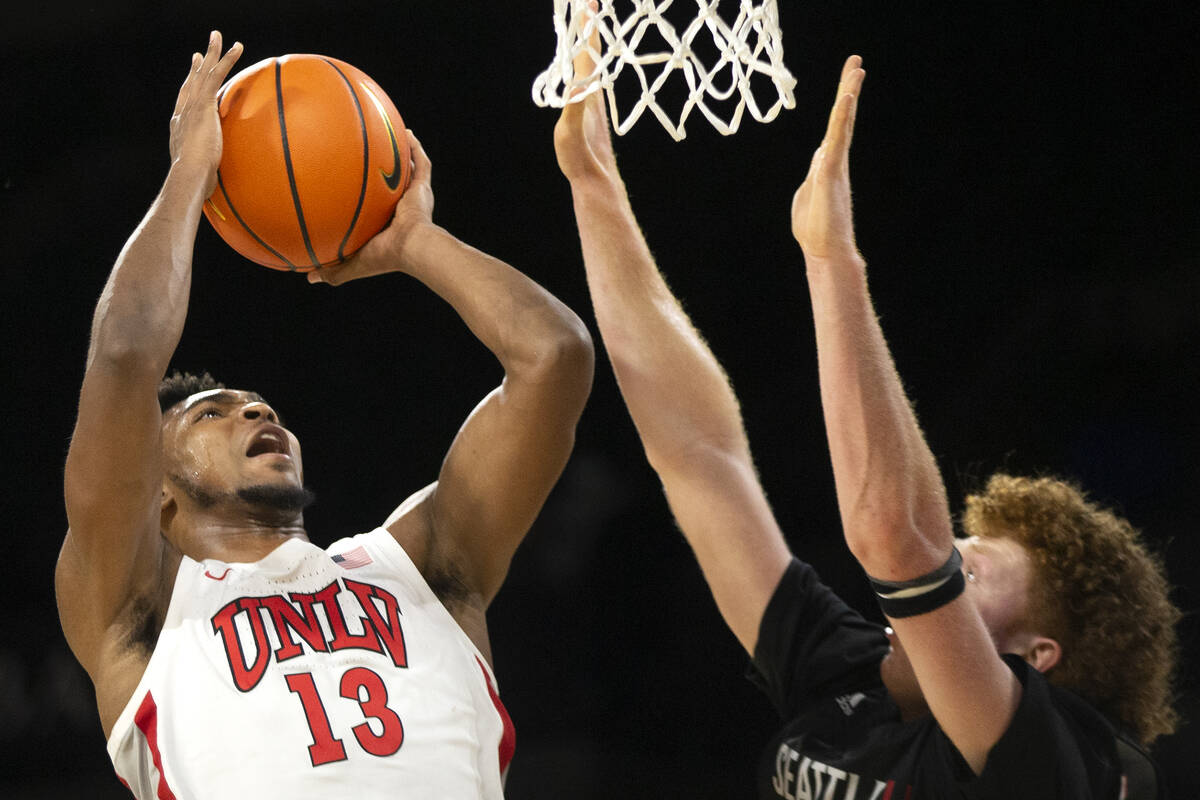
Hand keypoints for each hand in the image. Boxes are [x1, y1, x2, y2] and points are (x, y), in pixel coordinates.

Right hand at [169, 31, 242, 196]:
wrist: (189, 177)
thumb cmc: (195, 187)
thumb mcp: (203, 181)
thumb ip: (209, 181)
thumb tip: (216, 197)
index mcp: (181, 130)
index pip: (184, 106)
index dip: (188, 93)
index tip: (191, 83)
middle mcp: (183, 114)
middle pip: (190, 84)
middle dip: (196, 68)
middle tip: (199, 53)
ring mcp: (193, 107)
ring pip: (203, 73)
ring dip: (212, 53)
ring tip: (219, 36)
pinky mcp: (204, 104)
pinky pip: (218, 75)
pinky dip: (226, 59)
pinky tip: (237, 47)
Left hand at [308, 129, 434, 284]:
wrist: (412, 248)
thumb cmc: (384, 256)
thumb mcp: (353, 264)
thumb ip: (333, 270)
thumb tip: (308, 278)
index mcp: (389, 226)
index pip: (378, 211)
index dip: (370, 201)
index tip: (358, 191)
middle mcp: (402, 209)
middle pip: (394, 187)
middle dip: (387, 175)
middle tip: (374, 161)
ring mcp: (415, 197)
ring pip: (409, 172)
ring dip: (403, 157)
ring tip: (393, 138)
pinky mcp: (422, 187)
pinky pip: (421, 162)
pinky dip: (415, 148)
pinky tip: (407, 132)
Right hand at [552, 2, 617, 182]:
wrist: (596, 178)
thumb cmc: (581, 156)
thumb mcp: (572, 131)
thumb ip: (574, 108)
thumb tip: (575, 86)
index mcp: (589, 91)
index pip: (588, 51)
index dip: (588, 26)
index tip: (589, 1)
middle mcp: (594, 91)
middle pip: (592, 52)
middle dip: (589, 27)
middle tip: (588, 4)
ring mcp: (593, 101)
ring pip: (593, 64)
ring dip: (589, 43)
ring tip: (587, 26)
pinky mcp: (591, 111)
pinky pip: (589, 78)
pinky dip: (586, 64)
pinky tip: (585, 66)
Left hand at [791, 56, 864, 262]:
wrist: (825, 250)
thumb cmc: (815, 229)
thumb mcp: (808, 194)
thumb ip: (813, 175)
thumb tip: (818, 162)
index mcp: (827, 164)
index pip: (834, 128)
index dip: (840, 105)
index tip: (847, 83)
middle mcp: (834, 160)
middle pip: (842, 118)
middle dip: (848, 89)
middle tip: (856, 62)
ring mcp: (834, 164)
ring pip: (842, 123)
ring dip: (848, 95)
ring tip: (856, 70)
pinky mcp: (831, 171)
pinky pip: (837, 138)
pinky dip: (841, 117)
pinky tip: (846, 98)